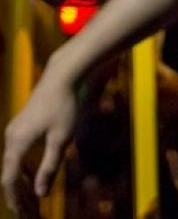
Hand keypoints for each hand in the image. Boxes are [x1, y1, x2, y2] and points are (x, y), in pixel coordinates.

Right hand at [1, 59, 78, 214]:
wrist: (63, 75)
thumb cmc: (65, 106)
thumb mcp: (61, 140)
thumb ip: (49, 167)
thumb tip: (40, 195)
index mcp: (17, 143)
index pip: (9, 180)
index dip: (16, 201)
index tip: (23, 217)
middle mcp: (11, 137)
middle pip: (9, 175)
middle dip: (19, 197)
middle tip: (30, 216)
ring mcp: (15, 130)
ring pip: (13, 165)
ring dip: (22, 185)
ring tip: (32, 204)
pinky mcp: (23, 125)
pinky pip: (18, 155)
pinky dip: (24, 171)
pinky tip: (34, 180)